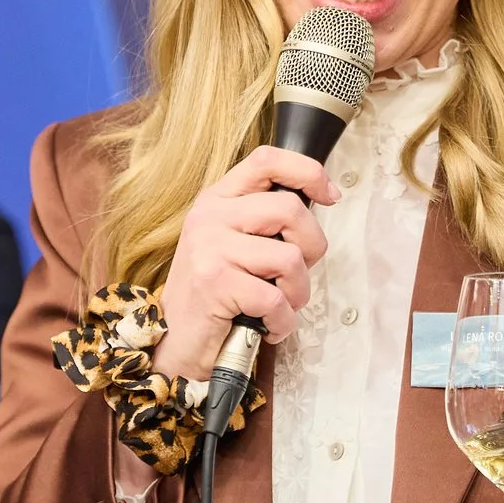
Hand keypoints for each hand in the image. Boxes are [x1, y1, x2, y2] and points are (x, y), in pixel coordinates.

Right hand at [147, 147, 336, 382]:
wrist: (173, 342)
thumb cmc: (213, 296)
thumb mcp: (230, 244)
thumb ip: (263, 220)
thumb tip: (318, 203)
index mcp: (217, 199)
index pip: (267, 160)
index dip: (308, 172)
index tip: (330, 196)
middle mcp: (210, 216)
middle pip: (290, 208)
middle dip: (311, 247)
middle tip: (296, 275)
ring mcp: (210, 248)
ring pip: (289, 258)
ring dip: (298, 292)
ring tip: (279, 307)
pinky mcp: (215, 283)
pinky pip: (276, 299)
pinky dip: (283, 322)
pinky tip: (268, 327)